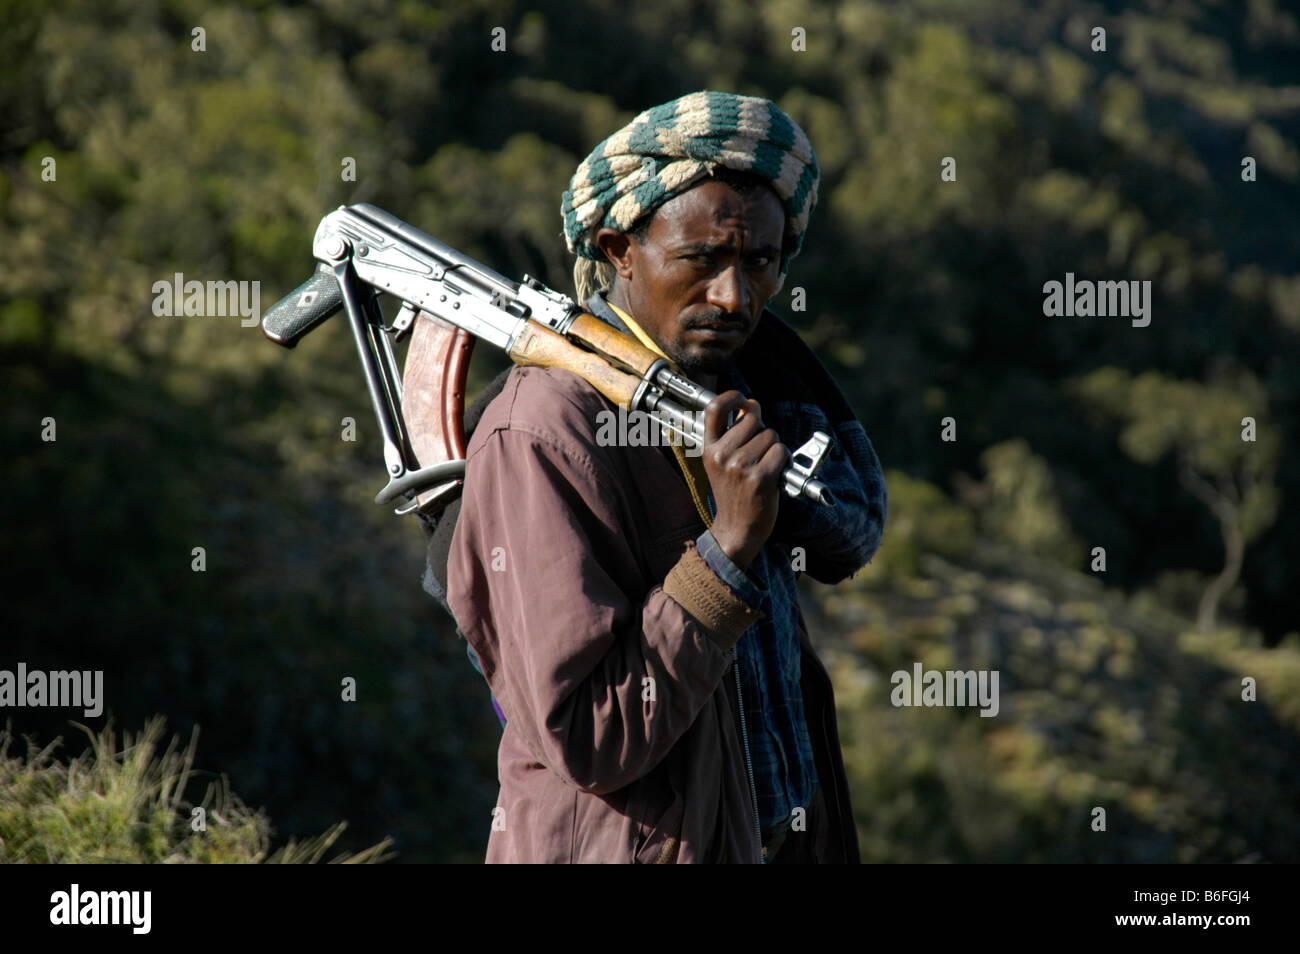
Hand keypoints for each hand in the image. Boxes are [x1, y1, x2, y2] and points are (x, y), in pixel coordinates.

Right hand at [701, 391, 788, 569]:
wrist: (737, 530)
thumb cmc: (734, 495)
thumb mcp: (722, 464)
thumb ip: (734, 435)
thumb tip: (752, 405)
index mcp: (709, 450)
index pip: (714, 409)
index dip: (732, 396)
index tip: (744, 400)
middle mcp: (722, 456)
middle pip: (753, 419)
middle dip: (762, 431)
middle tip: (759, 453)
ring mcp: (740, 466)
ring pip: (771, 435)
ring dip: (775, 448)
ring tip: (765, 468)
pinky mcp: (760, 478)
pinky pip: (781, 451)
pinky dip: (783, 461)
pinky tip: (774, 475)